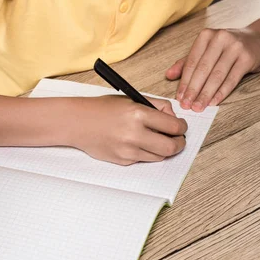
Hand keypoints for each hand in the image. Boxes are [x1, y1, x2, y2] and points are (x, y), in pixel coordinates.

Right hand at [66, 95, 187, 164]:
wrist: (78, 123)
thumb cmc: (103, 109)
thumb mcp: (131, 99)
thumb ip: (156, 106)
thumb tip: (174, 118)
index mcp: (138, 114)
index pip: (173, 126)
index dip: (182, 127)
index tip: (182, 127)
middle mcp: (134, 133)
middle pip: (171, 147)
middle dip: (179, 144)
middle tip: (179, 140)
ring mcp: (128, 150)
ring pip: (159, 156)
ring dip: (163, 149)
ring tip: (158, 140)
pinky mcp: (123, 160)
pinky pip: (144, 159)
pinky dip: (146, 152)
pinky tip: (137, 143)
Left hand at [166, 27, 259, 111]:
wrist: (258, 40)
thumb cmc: (227, 48)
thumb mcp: (207, 50)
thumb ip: (187, 62)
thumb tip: (168, 75)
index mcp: (206, 35)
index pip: (192, 62)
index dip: (184, 82)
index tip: (179, 98)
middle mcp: (220, 38)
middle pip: (203, 69)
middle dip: (193, 90)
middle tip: (186, 105)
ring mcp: (235, 47)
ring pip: (216, 75)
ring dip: (206, 94)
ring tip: (198, 107)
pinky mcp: (247, 58)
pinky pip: (231, 79)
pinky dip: (221, 92)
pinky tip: (213, 102)